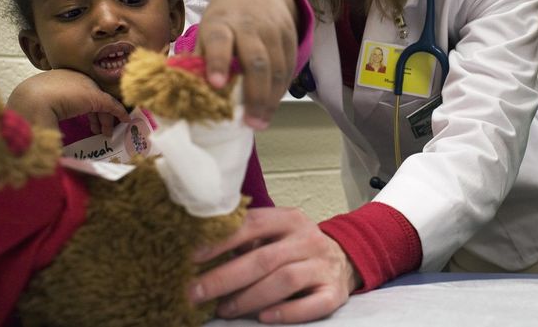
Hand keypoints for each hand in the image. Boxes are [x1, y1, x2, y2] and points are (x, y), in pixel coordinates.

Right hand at [6, 69, 128, 131]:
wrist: (29, 102)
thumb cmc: (27, 106)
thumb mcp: (37, 104)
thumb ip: (46, 107)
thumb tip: (45, 122)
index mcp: (58, 78)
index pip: (77, 92)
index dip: (84, 108)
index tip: (86, 119)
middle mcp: (74, 78)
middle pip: (91, 96)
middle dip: (96, 114)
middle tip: (98, 129)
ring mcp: (85, 87)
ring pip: (102, 102)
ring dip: (105, 119)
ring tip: (105, 133)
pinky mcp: (95, 98)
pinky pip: (111, 105)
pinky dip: (119, 113)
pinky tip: (125, 120)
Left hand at [189, 207, 356, 323]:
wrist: (344, 258)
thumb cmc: (296, 248)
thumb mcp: (277, 234)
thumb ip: (249, 240)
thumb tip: (202, 256)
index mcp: (290, 219)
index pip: (253, 223)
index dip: (222, 240)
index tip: (193, 257)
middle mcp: (308, 239)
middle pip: (264, 258)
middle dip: (226, 277)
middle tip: (196, 292)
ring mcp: (323, 265)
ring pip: (285, 280)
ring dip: (250, 297)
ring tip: (224, 309)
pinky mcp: (334, 291)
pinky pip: (312, 304)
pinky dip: (287, 312)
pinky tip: (264, 318)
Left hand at [196, 0, 298, 128]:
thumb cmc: (227, 15)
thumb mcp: (208, 28)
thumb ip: (201, 57)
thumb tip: (184, 90)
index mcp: (222, 22)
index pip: (219, 41)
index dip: (218, 62)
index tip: (216, 85)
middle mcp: (250, 25)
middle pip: (256, 61)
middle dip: (254, 95)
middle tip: (249, 122)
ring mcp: (274, 30)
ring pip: (277, 68)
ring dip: (270, 99)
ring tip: (260, 122)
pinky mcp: (291, 36)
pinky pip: (289, 67)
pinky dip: (281, 89)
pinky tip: (272, 106)